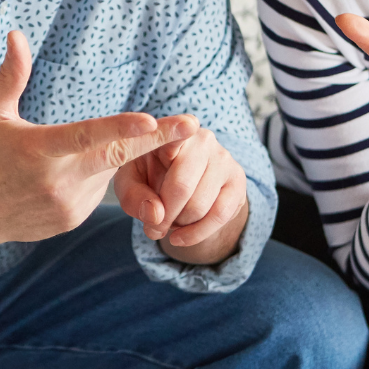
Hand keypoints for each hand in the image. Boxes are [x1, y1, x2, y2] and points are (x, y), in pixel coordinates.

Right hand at [0, 31, 198, 257]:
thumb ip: (12, 76)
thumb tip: (18, 34)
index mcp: (39, 149)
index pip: (86, 135)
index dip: (121, 129)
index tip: (151, 119)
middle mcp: (58, 179)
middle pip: (117, 156)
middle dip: (158, 139)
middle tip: (192, 124)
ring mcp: (69, 203)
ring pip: (108, 171)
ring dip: (105, 156)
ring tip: (60, 158)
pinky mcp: (74, 218)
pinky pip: (98, 190)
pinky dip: (92, 176)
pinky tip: (61, 178)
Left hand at [115, 129, 247, 265]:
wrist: (181, 188)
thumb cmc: (148, 178)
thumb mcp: (130, 184)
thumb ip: (133, 196)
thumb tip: (156, 215)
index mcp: (172, 130)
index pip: (175, 133)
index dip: (175, 136)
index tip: (178, 139)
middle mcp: (203, 139)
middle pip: (182, 186)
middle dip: (164, 216)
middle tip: (152, 229)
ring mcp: (224, 159)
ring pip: (200, 205)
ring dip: (179, 224)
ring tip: (168, 225)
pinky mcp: (238, 181)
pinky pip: (220, 215)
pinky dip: (197, 233)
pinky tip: (181, 237)